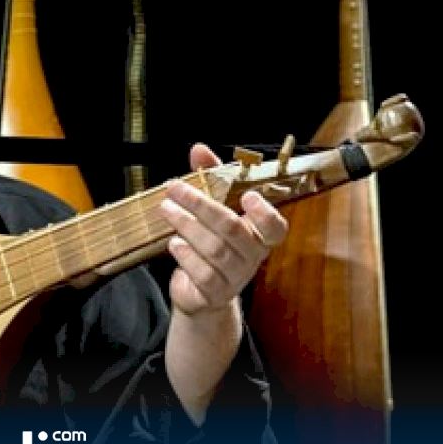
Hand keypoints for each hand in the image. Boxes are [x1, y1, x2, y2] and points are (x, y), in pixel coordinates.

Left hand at [160, 143, 287, 315]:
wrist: (200, 292)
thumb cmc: (210, 241)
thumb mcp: (212, 207)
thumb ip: (210, 177)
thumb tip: (199, 149)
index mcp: (259, 235)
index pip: (275, 228)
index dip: (265, 213)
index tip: (247, 195)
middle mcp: (252, 257)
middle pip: (232, 229)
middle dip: (201, 205)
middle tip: (175, 189)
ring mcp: (235, 278)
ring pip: (214, 250)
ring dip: (187, 226)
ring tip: (167, 210)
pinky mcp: (215, 294)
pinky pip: (202, 273)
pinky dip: (186, 255)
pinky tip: (174, 243)